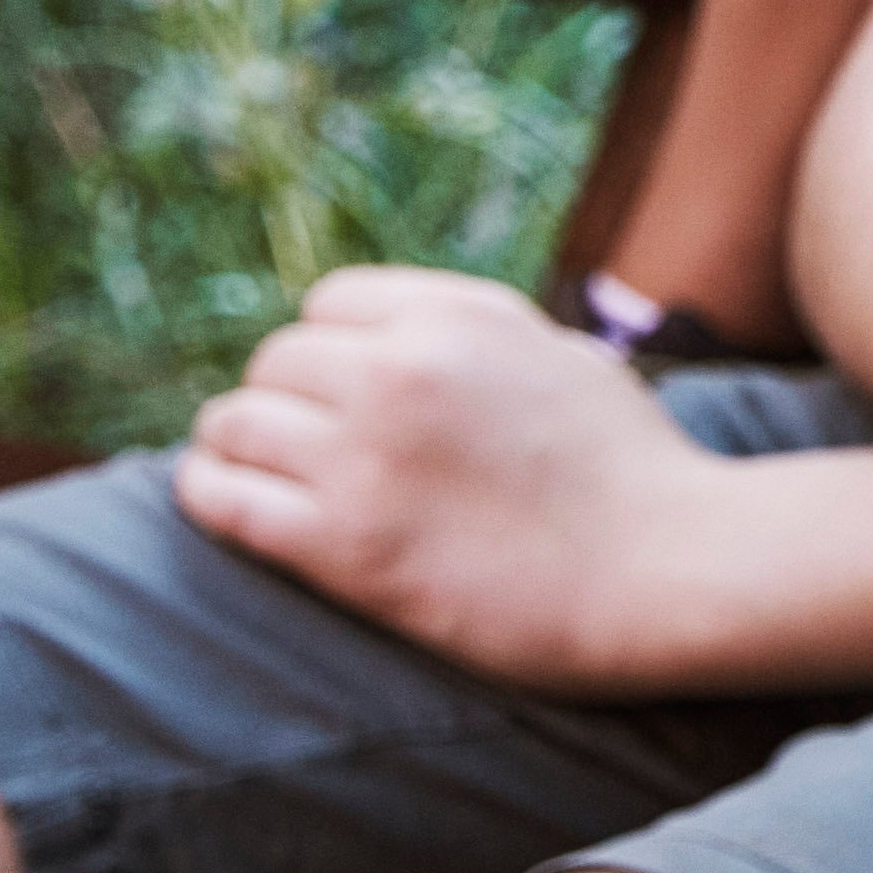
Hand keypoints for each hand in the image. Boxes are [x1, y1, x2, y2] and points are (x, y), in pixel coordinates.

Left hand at [170, 270, 731, 693]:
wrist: (663, 568)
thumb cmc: (627, 468)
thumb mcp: (556, 354)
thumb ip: (474, 335)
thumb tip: (399, 337)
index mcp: (458, 316)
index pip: (328, 304)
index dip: (327, 349)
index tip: (335, 392)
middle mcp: (401, 371)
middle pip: (275, 362)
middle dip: (282, 400)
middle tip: (297, 444)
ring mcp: (366, 458)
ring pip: (234, 424)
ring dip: (233, 446)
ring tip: (243, 471)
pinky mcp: (345, 546)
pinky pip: (226, 502)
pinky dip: (209, 495)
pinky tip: (218, 502)